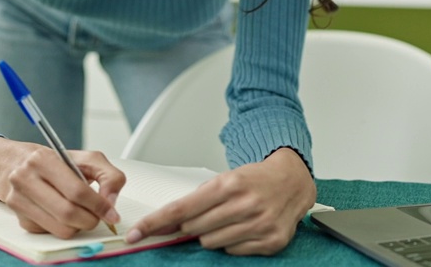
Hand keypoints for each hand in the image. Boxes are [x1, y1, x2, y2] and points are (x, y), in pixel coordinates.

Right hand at [0, 136, 125, 238]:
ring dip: (79, 226)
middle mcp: (25, 179)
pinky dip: (65, 227)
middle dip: (90, 219)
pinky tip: (64, 214)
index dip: (99, 205)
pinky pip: (51, 233)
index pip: (76, 190)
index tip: (111, 213)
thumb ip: (108, 175)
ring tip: (83, 214)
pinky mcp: (20, 219)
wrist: (14, 166)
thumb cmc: (54, 162)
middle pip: (68, 213)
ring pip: (60, 228)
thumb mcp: (85, 159)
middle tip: (99, 217)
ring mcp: (19, 201)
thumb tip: (111, 201)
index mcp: (43, 160)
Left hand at [126, 147, 316, 255]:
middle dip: (191, 225)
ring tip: (228, 220)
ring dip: (212, 235)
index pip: (182, 209)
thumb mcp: (226, 178)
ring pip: (212, 243)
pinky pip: (233, 252)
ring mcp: (259, 225)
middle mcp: (245, 205)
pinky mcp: (271, 241)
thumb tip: (170, 222)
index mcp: (229, 185)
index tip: (137, 233)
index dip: (156, 223)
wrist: (293, 180)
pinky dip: (232, 243)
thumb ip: (199, 199)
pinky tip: (242, 229)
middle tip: (202, 217)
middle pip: (195, 228)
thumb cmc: (255, 179)